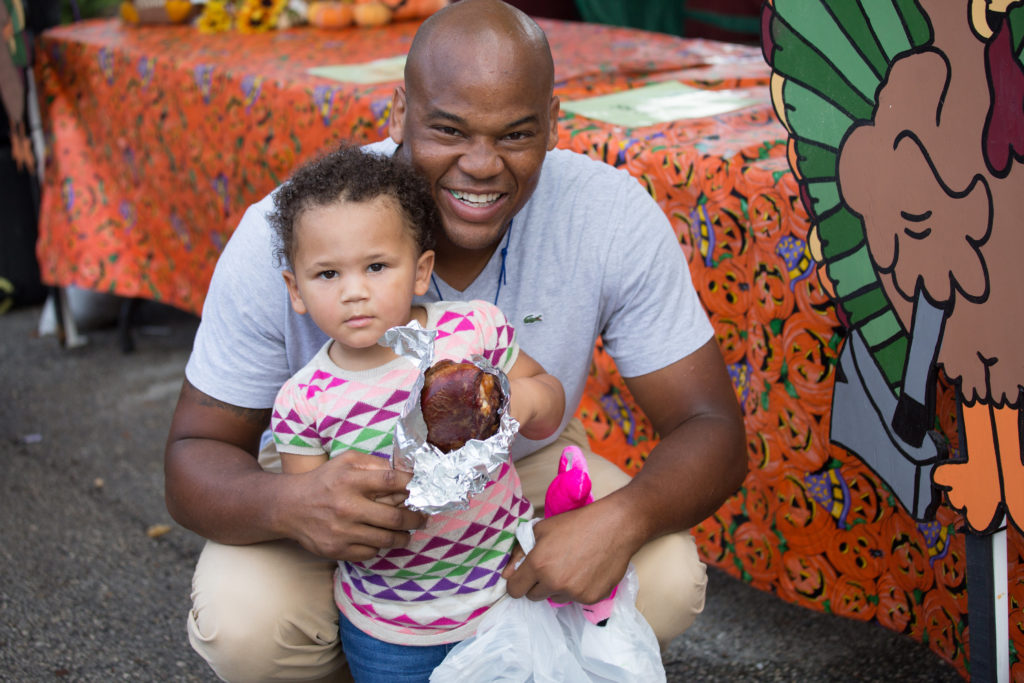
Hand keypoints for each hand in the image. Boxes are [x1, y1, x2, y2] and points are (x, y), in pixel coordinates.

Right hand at [280, 451, 426, 561]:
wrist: (289, 507)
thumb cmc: (324, 481)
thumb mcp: (346, 461)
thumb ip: (374, 463)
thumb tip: (404, 470)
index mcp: (350, 480)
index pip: (391, 481)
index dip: (413, 484)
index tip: (424, 488)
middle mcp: (346, 506)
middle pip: (395, 517)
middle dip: (416, 519)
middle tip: (423, 518)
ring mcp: (341, 531)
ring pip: (386, 539)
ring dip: (403, 536)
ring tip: (408, 532)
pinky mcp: (336, 550)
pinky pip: (370, 553)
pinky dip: (379, 546)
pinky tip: (379, 538)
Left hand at [501, 498, 638, 604]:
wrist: (614, 527)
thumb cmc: (576, 524)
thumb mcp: (541, 529)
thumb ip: (520, 552)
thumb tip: (506, 574)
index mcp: (538, 565)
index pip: (515, 590)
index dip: (517, 582)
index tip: (523, 577)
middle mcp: (554, 583)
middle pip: (533, 596)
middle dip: (537, 584)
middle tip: (550, 567)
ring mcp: (574, 593)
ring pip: (555, 598)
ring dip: (557, 587)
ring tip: (571, 566)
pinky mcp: (591, 598)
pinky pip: (576, 599)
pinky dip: (577, 589)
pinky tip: (586, 571)